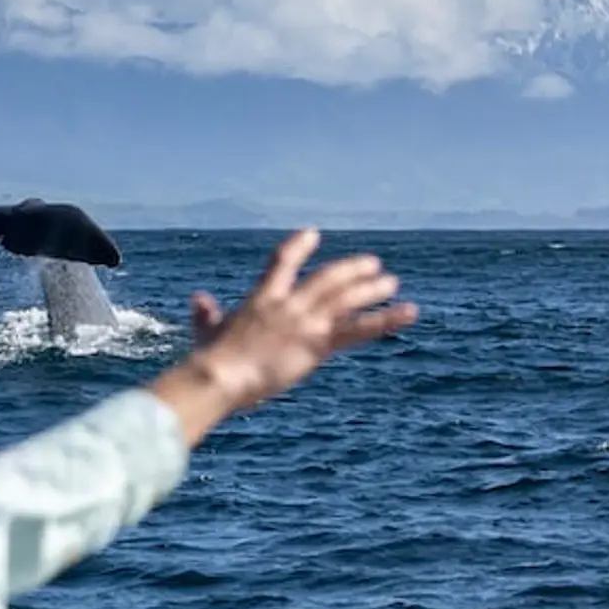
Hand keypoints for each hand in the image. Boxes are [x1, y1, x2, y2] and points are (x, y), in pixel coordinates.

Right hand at [153, 228, 417, 426]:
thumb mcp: (208, 331)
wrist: (222, 375)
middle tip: (372, 264)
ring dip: (371, 288)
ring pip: (347, 297)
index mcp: (262, 298)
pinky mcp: (318, 343)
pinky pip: (359, 329)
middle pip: (327, 277)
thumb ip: (206, 314)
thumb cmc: (211, 358)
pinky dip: (387, 319)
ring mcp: (305, 321)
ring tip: (392, 282)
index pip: (282, 262)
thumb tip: (198, 299)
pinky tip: (409, 312)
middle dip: (351, 269)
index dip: (299, 246)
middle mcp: (288, 304)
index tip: (313, 233)